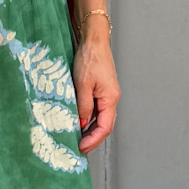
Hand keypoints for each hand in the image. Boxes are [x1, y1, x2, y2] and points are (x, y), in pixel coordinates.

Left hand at [74, 27, 119, 152]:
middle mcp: (111, 99)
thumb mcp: (82, 84)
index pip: (104, 127)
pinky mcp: (101, 90)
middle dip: (92, 139)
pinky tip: (78, 121)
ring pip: (100, 119)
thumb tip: (80, 123)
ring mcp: (107, 95)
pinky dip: (88, 119)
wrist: (93, 40)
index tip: (81, 147)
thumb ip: (83, 105)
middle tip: (78, 148)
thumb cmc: (89, 59)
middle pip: (104, 126)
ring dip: (89, 130)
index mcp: (110, 99)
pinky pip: (97, 110)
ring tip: (76, 138)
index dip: (93, 140)